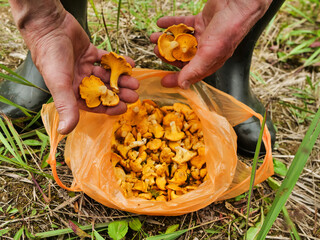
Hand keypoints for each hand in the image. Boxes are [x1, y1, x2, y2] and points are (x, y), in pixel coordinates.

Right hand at [10, 1, 138, 133]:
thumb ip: (65, 106)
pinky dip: (118, 61)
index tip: (123, 108)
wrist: (49, 25)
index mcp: (71, 91)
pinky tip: (130, 63)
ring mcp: (84, 66)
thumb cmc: (51, 56)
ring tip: (135, 81)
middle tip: (134, 95)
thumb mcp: (59, 83)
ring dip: (121, 78)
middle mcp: (78, 81)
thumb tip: (64, 131)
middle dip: (119, 93)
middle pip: (103, 90)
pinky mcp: (90, 53)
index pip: (93, 105)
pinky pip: (106, 59)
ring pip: (107, 76)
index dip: (109, 108)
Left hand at [150, 0, 271, 88]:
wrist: (238, 3)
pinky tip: (161, 23)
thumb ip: (195, 69)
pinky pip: (183, 24)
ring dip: (166, 39)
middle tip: (155, 50)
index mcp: (209, 61)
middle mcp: (205, 50)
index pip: (190, 74)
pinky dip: (171, 23)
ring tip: (154, 37)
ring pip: (180, 40)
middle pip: (182, 56)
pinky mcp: (200, 21)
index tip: (163, 81)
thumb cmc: (229, 29)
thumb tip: (183, 85)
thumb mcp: (210, 53)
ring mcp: (203, 35)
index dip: (176, 78)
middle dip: (167, 54)